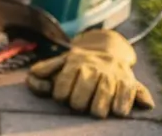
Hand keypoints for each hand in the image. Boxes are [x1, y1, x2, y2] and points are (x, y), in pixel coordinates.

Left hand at [25, 29, 153, 118]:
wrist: (110, 50)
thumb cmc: (80, 64)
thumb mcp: (61, 61)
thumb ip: (44, 69)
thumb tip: (32, 77)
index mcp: (74, 62)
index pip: (63, 84)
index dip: (60, 95)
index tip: (62, 98)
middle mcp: (93, 67)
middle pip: (82, 91)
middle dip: (78, 103)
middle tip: (78, 106)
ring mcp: (111, 74)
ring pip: (104, 94)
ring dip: (98, 107)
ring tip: (96, 112)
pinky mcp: (129, 81)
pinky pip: (125, 94)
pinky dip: (121, 105)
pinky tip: (117, 111)